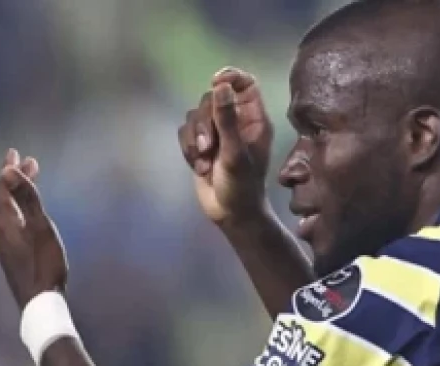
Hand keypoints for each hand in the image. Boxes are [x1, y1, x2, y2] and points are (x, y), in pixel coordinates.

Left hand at [0, 148, 67, 308]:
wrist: (40, 306)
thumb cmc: (45, 266)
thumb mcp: (41, 228)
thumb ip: (27, 199)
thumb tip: (8, 171)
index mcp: (5, 224)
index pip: (2, 190)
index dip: (9, 171)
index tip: (16, 153)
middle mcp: (0, 235)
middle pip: (4, 201)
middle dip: (14, 181)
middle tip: (27, 163)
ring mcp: (5, 249)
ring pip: (8, 214)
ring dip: (18, 196)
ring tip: (29, 184)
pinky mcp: (12, 260)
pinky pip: (12, 226)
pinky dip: (20, 212)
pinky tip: (28, 217)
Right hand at [177, 68, 273, 224]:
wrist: (230, 214)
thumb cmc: (242, 186)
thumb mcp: (235, 153)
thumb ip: (227, 119)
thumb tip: (220, 86)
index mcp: (254, 120)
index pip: (245, 84)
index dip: (230, 77)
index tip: (215, 83)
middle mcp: (236, 122)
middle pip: (211, 99)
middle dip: (204, 123)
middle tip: (208, 147)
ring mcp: (217, 133)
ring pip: (195, 116)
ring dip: (194, 139)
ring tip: (204, 163)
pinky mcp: (201, 145)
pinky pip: (185, 132)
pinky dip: (188, 149)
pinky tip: (200, 167)